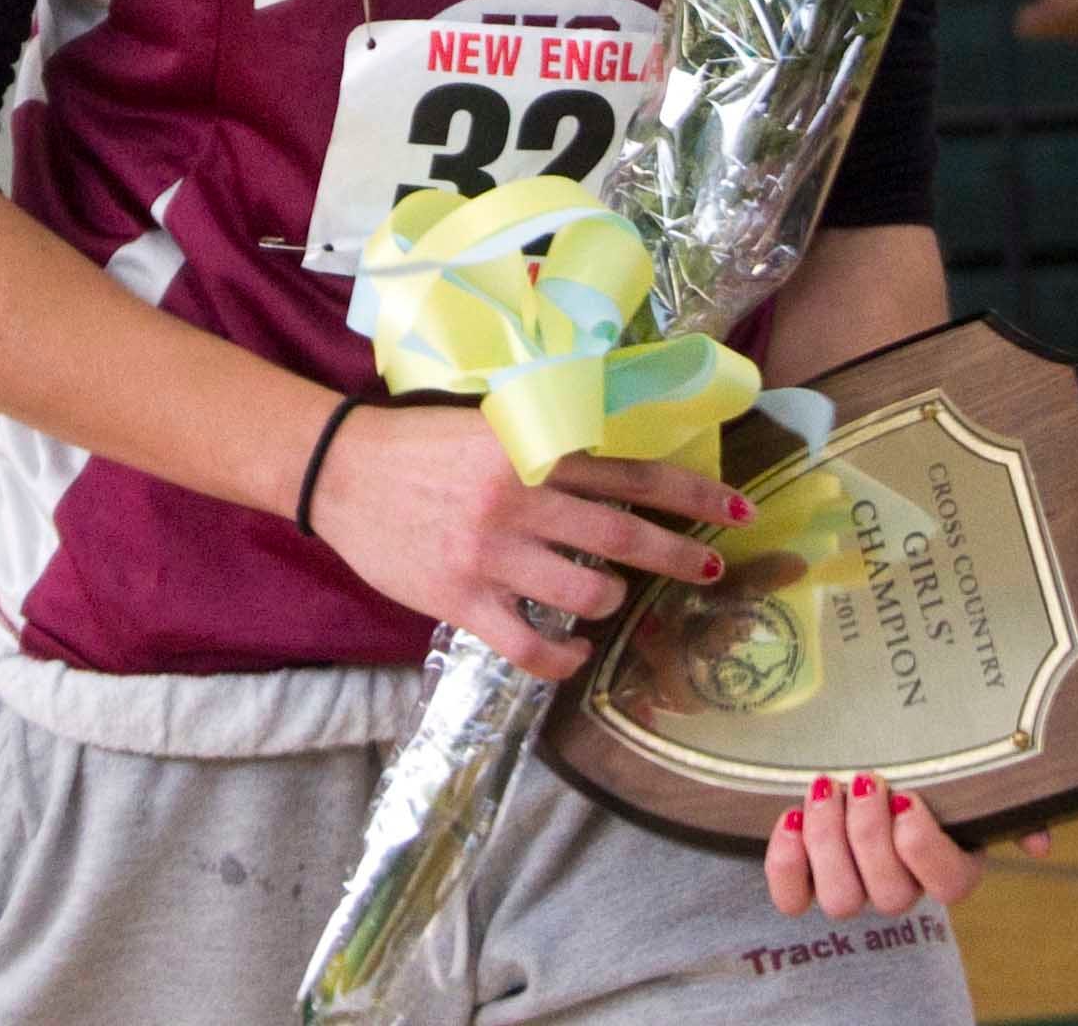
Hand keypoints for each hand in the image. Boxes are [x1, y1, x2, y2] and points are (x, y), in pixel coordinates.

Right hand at [309, 402, 751, 680]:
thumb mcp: (490, 420)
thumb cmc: (420, 442)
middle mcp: (519, 499)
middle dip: (677, 557)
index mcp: (531, 447)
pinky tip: (575, 651)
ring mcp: (491, 554)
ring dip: (612, 602)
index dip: (690, 491)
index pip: (630, 470)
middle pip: (622, 535)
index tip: (736, 507)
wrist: (341, 471)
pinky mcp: (460, 600)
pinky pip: (529, 645)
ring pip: (585, 594)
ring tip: (612, 599)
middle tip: (708, 571)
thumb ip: (549, 436)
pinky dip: (562, 657)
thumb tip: (618, 446)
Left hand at [764, 774, 1049, 918]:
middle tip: (863, 781)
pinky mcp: (804, 881)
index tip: (906, 797)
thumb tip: (1041, 842)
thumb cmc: (922, 761)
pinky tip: (789, 818)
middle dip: (870, 835)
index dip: (923, 848)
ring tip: (825, 788)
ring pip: (842, 901)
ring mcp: (851, 887)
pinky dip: (787, 863)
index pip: (948, 886)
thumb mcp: (968, 772)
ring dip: (829, 841)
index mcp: (949, 863)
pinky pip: (791, 899)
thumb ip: (1009, 804)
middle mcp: (901, 886)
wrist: (861, 753)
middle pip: (889, 894)